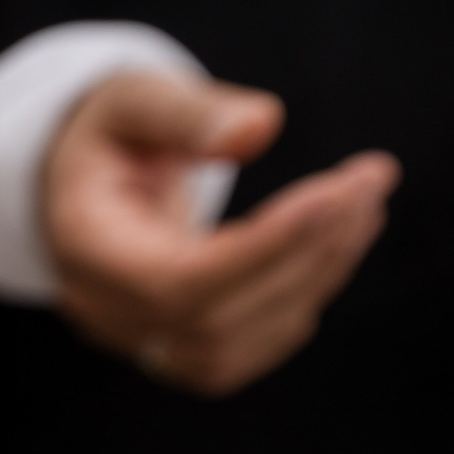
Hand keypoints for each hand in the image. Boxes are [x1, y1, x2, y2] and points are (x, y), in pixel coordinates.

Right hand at [44, 71, 397, 395]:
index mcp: (84, 246)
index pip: (175, 280)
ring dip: (314, 278)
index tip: (335, 194)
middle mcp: (102, 308)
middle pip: (214, 318)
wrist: (83, 185)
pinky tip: (333, 243)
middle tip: (369, 182)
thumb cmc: (113, 135)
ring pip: (234, 343)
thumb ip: (186, 113)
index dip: (262, 248)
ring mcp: (134, 339)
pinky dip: (300, 301)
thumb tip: (257, 130)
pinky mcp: (171, 351)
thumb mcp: (135, 99)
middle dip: (305, 253)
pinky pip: (241, 353)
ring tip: (363, 203)